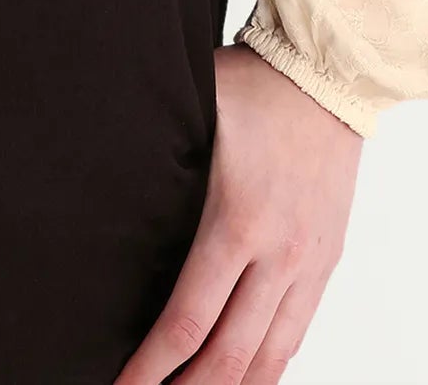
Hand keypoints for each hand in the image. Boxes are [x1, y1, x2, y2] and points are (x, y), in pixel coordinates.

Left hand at [112, 42, 361, 383]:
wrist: (331, 74)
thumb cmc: (255, 86)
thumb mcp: (195, 110)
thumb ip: (155, 153)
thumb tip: (96, 170)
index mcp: (237, 221)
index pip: (188, 320)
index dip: (152, 366)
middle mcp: (278, 254)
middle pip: (229, 356)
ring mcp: (308, 263)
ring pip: (269, 358)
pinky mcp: (327, 261)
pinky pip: (297, 333)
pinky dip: (268, 368)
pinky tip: (244, 378)